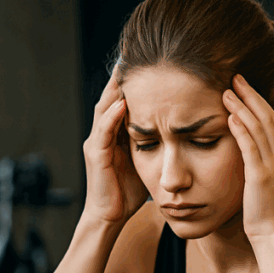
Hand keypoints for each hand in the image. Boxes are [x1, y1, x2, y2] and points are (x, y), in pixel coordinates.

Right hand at [81, 60, 148, 225]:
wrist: (111, 217)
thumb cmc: (128, 191)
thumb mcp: (145, 160)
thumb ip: (153, 141)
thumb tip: (177, 128)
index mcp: (115, 133)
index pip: (123, 100)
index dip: (133, 82)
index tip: (149, 63)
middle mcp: (102, 133)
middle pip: (111, 97)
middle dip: (122, 77)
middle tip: (133, 55)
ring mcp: (97, 143)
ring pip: (105, 109)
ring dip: (115, 90)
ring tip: (126, 69)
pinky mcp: (96, 156)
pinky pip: (103, 132)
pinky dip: (113, 117)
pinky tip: (122, 104)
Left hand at [223, 74, 273, 240]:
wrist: (273, 234)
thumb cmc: (265, 211)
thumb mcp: (264, 181)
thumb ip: (258, 163)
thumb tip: (247, 152)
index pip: (271, 120)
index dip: (257, 100)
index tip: (243, 86)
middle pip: (266, 116)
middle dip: (250, 95)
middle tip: (235, 78)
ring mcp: (272, 165)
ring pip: (258, 128)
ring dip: (242, 107)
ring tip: (226, 92)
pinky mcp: (260, 176)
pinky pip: (250, 147)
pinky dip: (240, 130)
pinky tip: (229, 117)